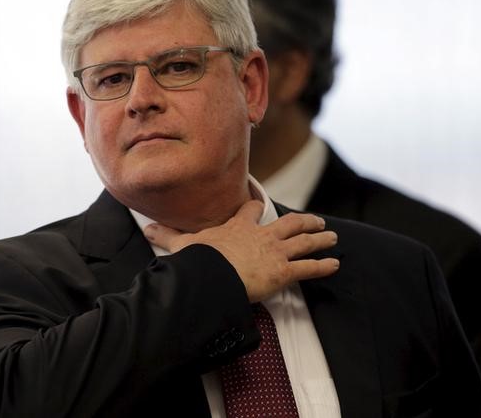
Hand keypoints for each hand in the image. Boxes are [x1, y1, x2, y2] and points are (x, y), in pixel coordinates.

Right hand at [143, 200, 338, 301]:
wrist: (215, 274)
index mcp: (239, 227)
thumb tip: (145, 227)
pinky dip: (324, 266)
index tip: (257, 206)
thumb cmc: (201, 260)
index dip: (254, 209)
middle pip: (289, 223)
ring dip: (320, 239)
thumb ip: (166, 236)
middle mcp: (262, 235)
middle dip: (305, 222)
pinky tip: (335, 263)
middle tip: (317, 221)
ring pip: (304, 241)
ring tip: (332, 236)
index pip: (249, 212)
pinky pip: (309, 267)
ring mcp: (276, 252)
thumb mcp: (182, 245)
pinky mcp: (284, 271)